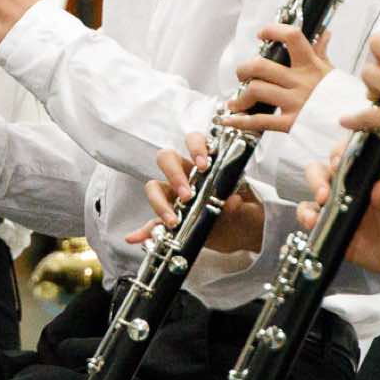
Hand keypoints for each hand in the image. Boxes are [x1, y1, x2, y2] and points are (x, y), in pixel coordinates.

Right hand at [125, 133, 265, 254]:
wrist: (242, 232)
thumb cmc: (242, 210)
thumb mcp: (244, 206)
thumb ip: (237, 202)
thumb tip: (232, 201)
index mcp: (204, 164)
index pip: (194, 141)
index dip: (196, 147)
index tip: (203, 165)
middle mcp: (186, 175)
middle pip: (166, 159)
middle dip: (174, 175)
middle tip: (187, 196)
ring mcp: (174, 196)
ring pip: (154, 187)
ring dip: (159, 202)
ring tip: (173, 221)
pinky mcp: (170, 219)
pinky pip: (152, 224)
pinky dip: (142, 231)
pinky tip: (134, 238)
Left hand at [220, 24, 332, 134]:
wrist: (353, 122)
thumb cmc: (341, 96)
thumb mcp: (331, 71)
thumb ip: (321, 52)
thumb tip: (324, 34)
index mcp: (310, 65)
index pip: (291, 37)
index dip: (273, 31)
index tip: (261, 34)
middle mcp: (300, 81)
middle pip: (261, 66)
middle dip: (244, 69)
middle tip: (242, 74)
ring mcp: (295, 102)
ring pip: (256, 90)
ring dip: (241, 97)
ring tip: (237, 101)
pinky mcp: (291, 123)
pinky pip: (260, 120)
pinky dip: (241, 121)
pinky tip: (231, 119)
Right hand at [297, 148, 379, 282]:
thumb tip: (379, 188)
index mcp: (367, 175)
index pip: (345, 155)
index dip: (338, 153)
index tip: (339, 162)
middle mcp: (349, 190)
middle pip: (320, 173)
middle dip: (316, 179)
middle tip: (325, 193)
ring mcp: (341, 213)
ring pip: (311, 201)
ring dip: (308, 205)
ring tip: (314, 216)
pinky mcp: (337, 235)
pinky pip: (315, 227)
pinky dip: (308, 224)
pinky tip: (313, 226)